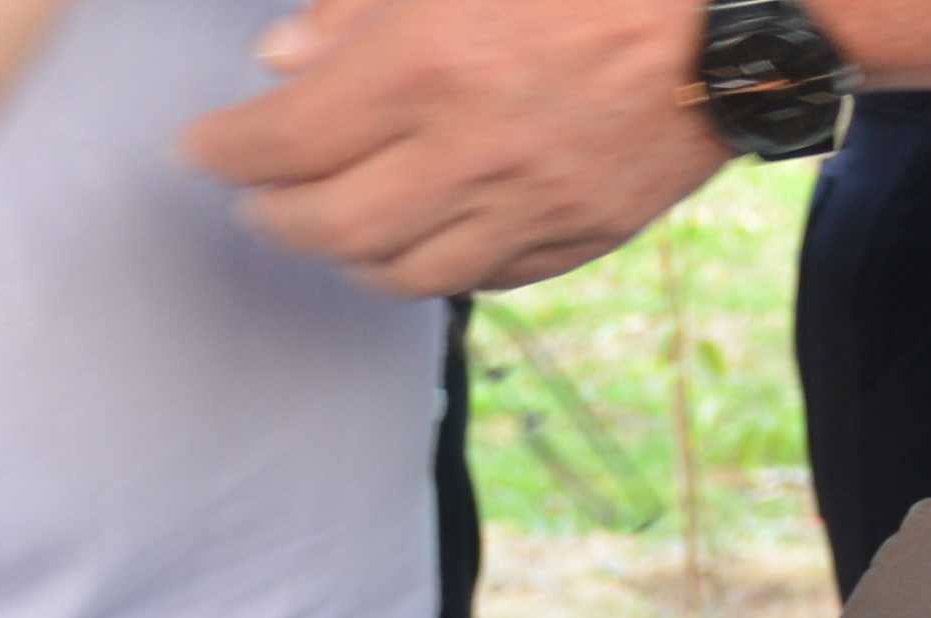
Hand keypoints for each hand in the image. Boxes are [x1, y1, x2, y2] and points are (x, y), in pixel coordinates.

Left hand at [184, 0, 730, 295]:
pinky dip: (435, 266)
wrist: (731, 23)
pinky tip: (419, 236)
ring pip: (404, 273)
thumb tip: (281, 63)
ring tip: (329, 226)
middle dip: (273, 219)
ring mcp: (531, 205)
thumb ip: (355, 8)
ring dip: (348, 257)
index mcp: (427, 64)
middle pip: (331, 228)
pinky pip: (484, 277)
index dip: (225, 153)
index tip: (199, 149)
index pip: (286, 141)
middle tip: (253, 200)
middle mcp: (471, 150)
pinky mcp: (581, 235)